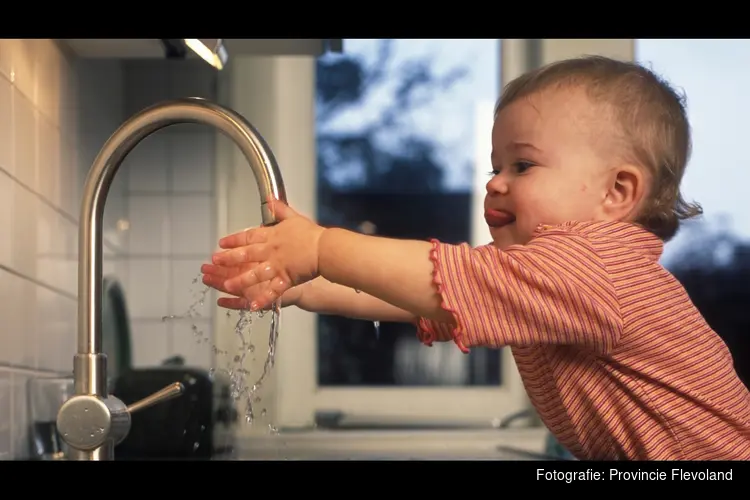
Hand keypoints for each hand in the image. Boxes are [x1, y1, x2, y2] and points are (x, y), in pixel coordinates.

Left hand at [211, 198, 325, 310]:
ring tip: (227, 285)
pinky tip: (253, 306)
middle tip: (215, 261)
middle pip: (246, 254)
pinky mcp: (286, 278)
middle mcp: (271, 251)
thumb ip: (280, 209)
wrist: (325, 248)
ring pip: (255, 274)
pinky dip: (263, 298)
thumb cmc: (312, 234)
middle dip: (229, 258)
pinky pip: (272, 290)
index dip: (234, 240)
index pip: (249, 236)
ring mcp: (278, 266)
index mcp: (272, 236)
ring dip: (240, 280)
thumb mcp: (295, 217)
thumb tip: (270, 198)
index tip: (222, 243)